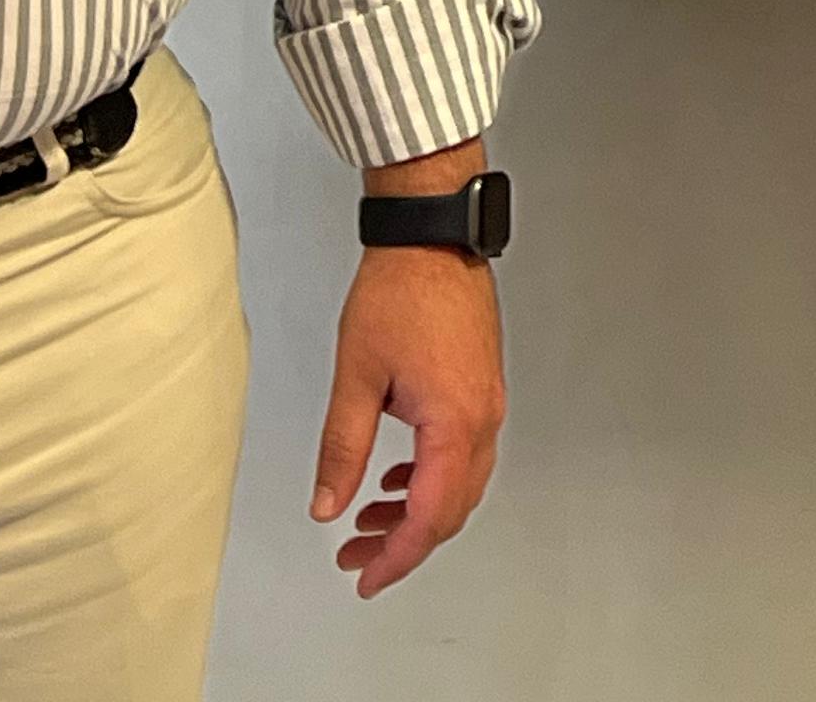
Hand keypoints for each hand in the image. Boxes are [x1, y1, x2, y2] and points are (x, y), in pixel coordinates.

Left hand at [311, 231, 505, 597]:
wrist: (432, 238)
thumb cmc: (401, 292)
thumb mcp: (355, 378)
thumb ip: (342, 450)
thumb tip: (329, 503)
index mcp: (453, 423)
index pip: (428, 516)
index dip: (395, 557)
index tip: (366, 577)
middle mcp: (481, 417)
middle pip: (450, 509)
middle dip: (403, 542)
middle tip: (357, 555)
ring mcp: (487, 402)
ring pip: (460, 484)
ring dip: (416, 511)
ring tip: (369, 522)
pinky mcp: (482, 386)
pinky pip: (464, 454)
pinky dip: (430, 478)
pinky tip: (397, 478)